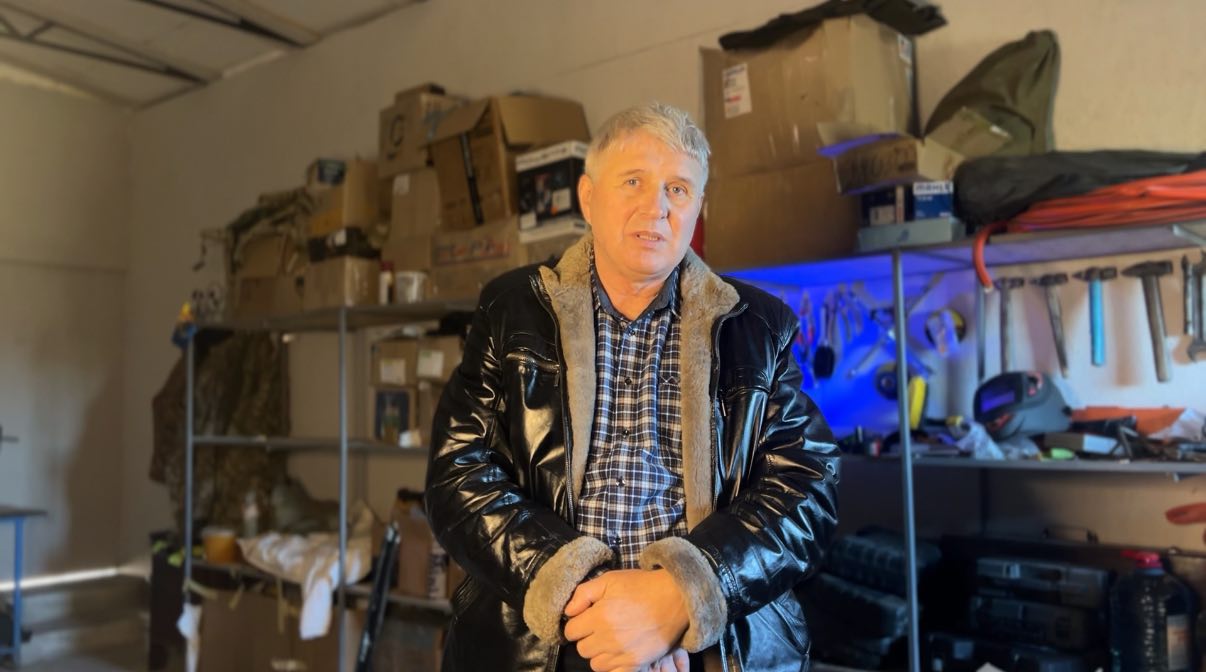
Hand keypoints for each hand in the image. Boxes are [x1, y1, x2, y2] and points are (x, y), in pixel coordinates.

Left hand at [563, 569, 688, 670]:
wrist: (675, 599)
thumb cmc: (641, 587)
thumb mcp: (610, 580)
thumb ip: (583, 594)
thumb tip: (568, 612)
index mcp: (599, 616)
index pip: (571, 631)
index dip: (577, 624)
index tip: (586, 619)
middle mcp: (608, 638)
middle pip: (582, 649)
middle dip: (587, 638)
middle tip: (600, 628)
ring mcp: (623, 654)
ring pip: (596, 664)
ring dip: (599, 653)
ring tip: (610, 640)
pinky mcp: (636, 664)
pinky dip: (613, 665)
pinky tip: (619, 653)